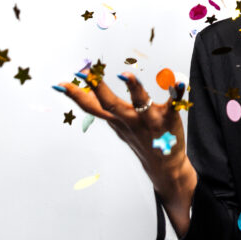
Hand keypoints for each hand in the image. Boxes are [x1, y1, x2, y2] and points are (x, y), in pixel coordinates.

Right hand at [54, 63, 194, 189]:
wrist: (165, 166)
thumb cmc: (139, 138)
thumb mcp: (116, 124)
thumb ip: (101, 107)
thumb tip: (78, 90)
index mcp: (116, 120)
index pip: (93, 107)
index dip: (76, 97)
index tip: (61, 84)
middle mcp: (130, 120)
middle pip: (111, 104)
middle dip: (98, 89)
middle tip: (86, 74)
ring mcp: (150, 120)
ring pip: (140, 104)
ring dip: (134, 89)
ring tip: (126, 75)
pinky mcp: (169, 120)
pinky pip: (173, 106)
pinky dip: (176, 93)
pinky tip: (179, 82)